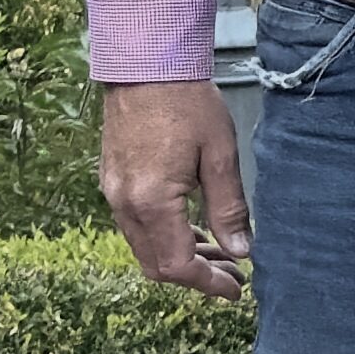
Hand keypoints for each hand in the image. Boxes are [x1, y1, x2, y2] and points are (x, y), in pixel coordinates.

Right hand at [98, 80, 250, 298]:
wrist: (145, 65)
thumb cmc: (187, 104)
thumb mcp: (219, 156)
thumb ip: (229, 208)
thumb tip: (242, 251)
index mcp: (151, 202)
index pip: (176, 266)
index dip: (208, 284)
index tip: (237, 288)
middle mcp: (124, 203)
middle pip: (155, 264)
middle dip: (196, 276)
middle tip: (234, 274)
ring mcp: (113, 193)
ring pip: (144, 247)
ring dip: (181, 257)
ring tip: (222, 253)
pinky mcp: (112, 181)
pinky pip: (136, 225)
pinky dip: (165, 237)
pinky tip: (194, 229)